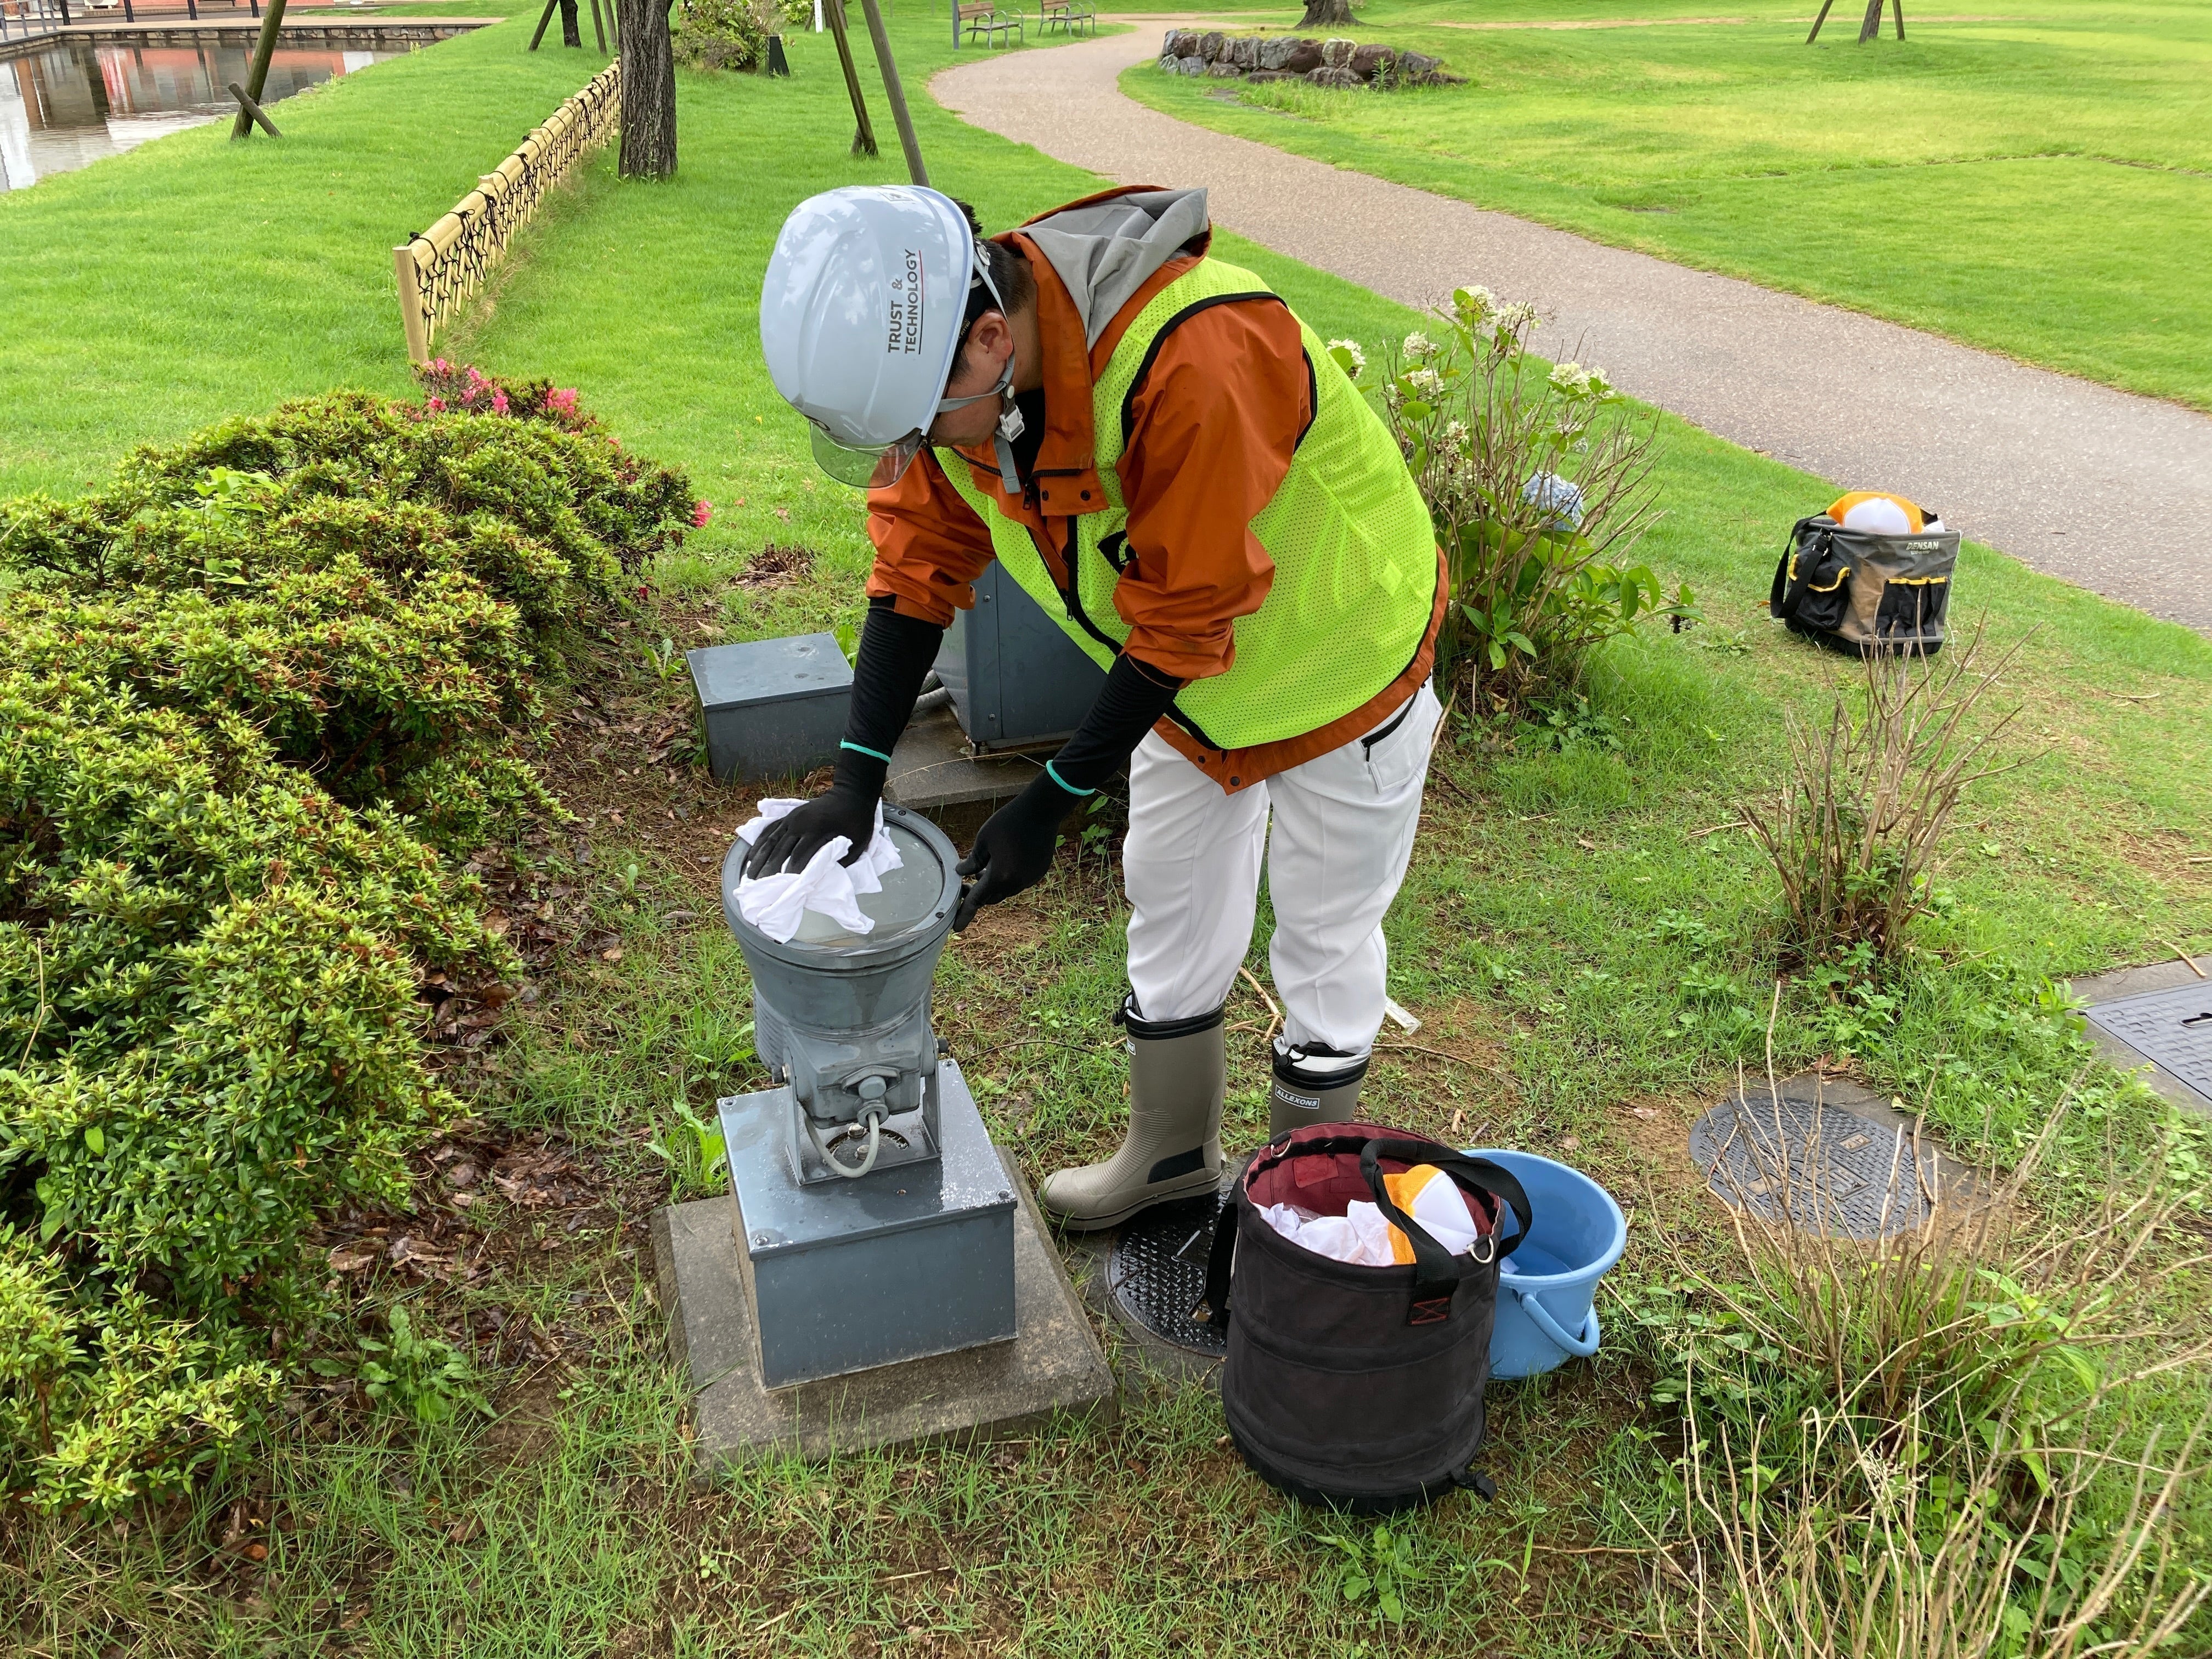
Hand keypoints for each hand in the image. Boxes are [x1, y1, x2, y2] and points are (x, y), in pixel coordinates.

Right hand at [744, 783, 877, 877]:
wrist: (852, 795)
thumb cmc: (858, 823)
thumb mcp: (857, 844)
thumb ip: (839, 861)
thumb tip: (820, 879)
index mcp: (819, 831)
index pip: (800, 857)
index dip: (791, 875)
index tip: (783, 890)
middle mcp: (801, 824)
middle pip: (781, 851)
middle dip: (769, 871)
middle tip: (759, 889)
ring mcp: (793, 819)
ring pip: (771, 841)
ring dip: (759, 859)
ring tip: (749, 876)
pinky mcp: (789, 816)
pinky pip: (769, 830)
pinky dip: (759, 843)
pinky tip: (752, 856)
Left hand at [953, 775, 1078, 929]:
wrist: (1041, 811)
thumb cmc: (1009, 822)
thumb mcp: (984, 840)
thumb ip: (972, 861)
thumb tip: (962, 873)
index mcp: (1000, 876)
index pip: (977, 901)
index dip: (964, 914)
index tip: (956, 929)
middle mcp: (1016, 882)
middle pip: (992, 898)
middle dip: (978, 895)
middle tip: (964, 885)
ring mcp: (1030, 878)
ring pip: (1006, 891)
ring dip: (992, 886)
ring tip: (982, 870)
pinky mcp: (1038, 872)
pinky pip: (1018, 882)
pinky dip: (1007, 879)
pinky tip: (1002, 863)